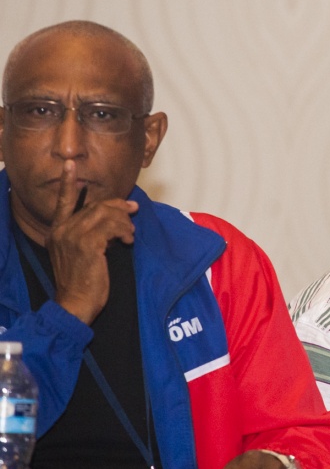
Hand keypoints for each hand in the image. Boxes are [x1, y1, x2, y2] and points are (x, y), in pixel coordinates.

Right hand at [46, 160, 137, 323]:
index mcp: (57, 231)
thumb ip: (90, 235)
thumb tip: (113, 220)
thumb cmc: (82, 282)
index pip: (62, 202)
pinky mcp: (87, 245)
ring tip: (129, 235)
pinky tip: (127, 242)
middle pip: (95, 206)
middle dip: (118, 206)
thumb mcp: (81, 254)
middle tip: (134, 210)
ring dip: (124, 222)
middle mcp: (61, 231)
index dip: (67, 183)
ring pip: (106, 215)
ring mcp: (73, 237)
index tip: (70, 165)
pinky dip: (125, 232)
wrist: (75, 304)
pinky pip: (112, 227)